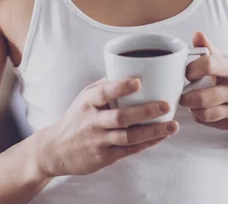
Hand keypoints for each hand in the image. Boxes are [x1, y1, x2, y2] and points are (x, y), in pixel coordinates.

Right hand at [37, 77, 178, 177]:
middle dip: (145, 112)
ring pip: (128, 137)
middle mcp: (92, 122)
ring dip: (152, 131)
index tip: (138, 81)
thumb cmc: (76, 117)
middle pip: (120, 117)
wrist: (55, 149)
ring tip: (172, 125)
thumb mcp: (84, 97)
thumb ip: (105, 85)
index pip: (104, 93)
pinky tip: (161, 137)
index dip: (121, 87)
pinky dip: (146, 144)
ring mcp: (98, 141)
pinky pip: (129, 150)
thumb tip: (129, 70)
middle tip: (166, 105)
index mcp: (88, 102)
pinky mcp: (104, 158)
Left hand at [179, 31, 227, 132]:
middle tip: (181, 93)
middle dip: (186, 96)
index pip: (208, 65)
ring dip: (192, 109)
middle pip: (203, 96)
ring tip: (189, 102)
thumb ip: (210, 48)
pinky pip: (210, 123)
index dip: (191, 69)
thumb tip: (196, 34)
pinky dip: (200, 118)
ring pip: (205, 113)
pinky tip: (199, 111)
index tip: (186, 73)